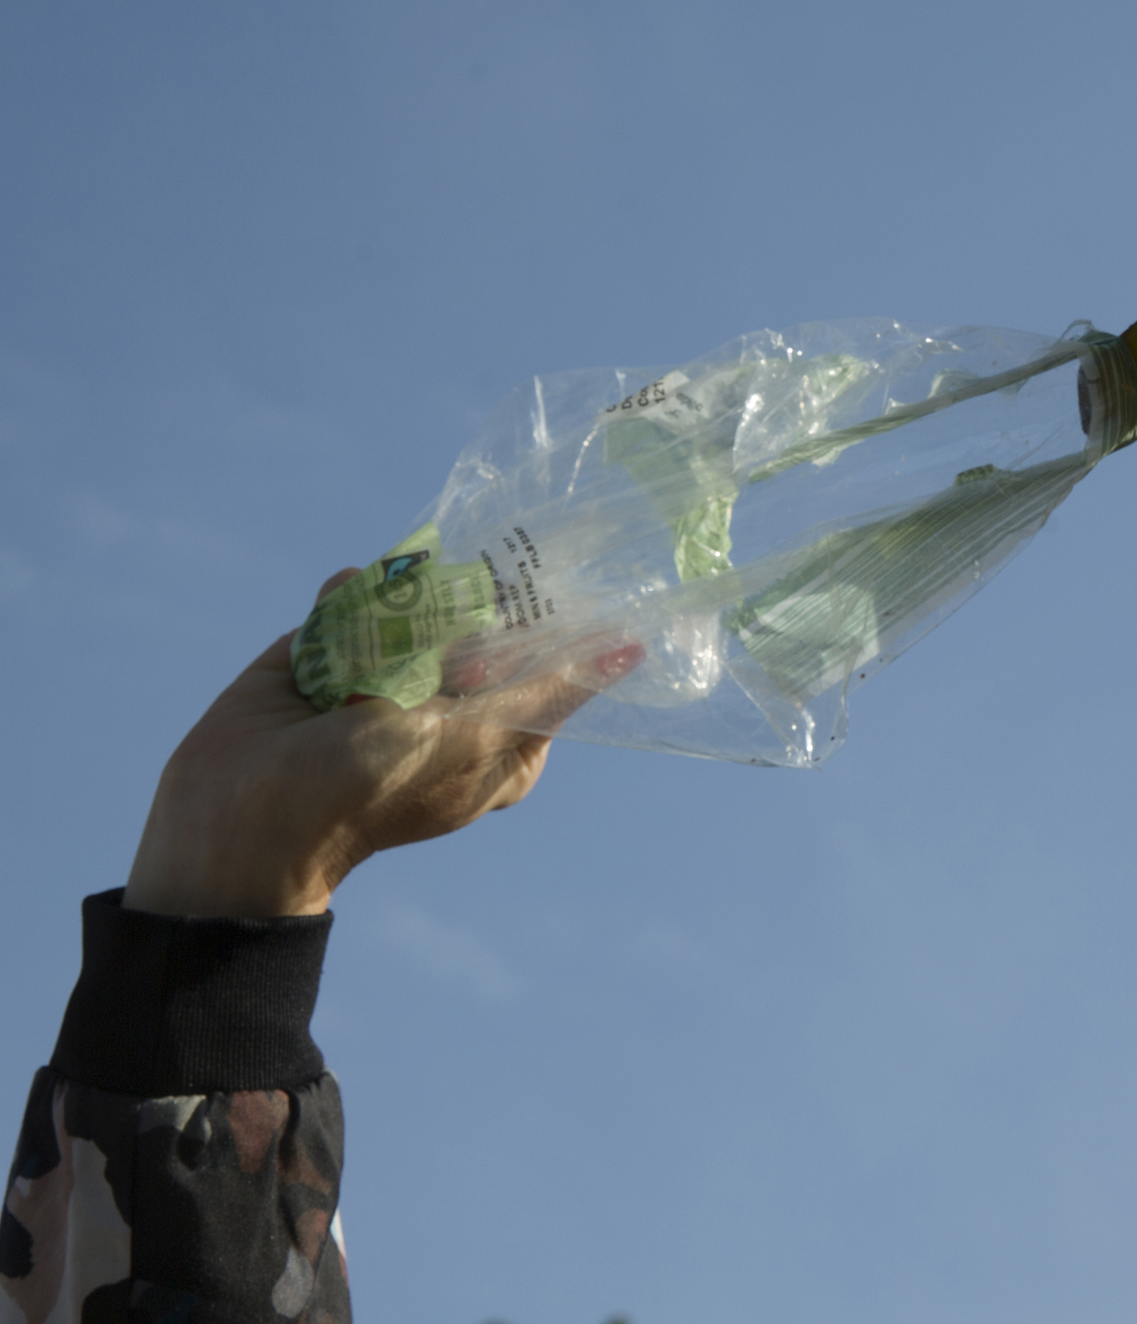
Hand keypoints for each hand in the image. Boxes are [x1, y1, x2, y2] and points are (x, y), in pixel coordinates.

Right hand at [123, 570, 643, 918]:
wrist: (241, 820)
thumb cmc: (374, 791)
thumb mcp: (476, 739)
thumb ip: (547, 688)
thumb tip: (633, 652)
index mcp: (498, 733)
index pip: (541, 659)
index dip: (541, 622)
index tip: (540, 580)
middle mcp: (445, 701)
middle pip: (477, 621)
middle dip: (461, 608)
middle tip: (441, 633)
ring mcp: (384, 674)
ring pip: (412, 603)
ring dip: (395, 608)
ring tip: (374, 652)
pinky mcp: (326, 653)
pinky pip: (350, 603)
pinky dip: (345, 604)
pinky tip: (338, 618)